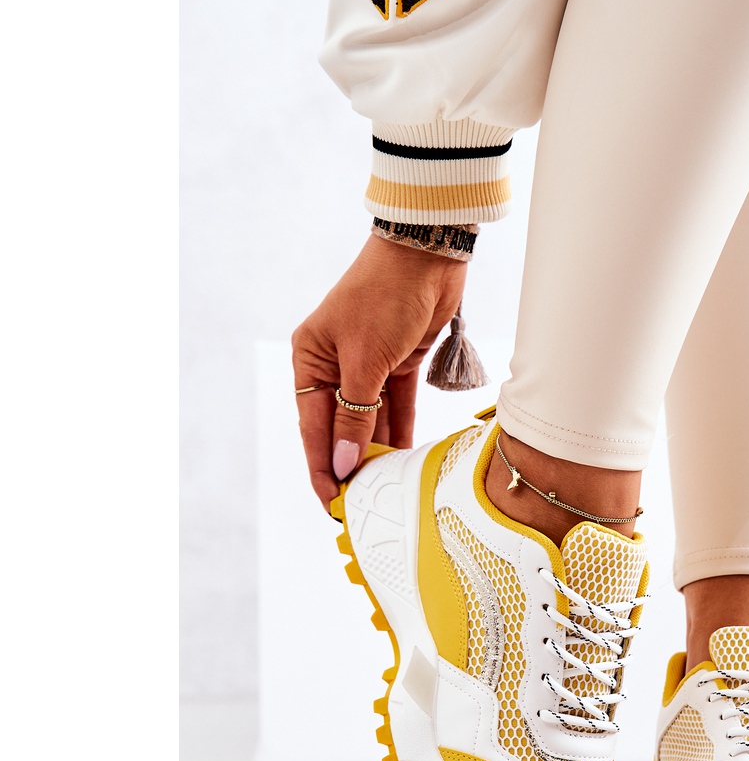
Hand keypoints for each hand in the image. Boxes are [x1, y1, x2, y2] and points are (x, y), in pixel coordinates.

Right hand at [292, 234, 466, 507]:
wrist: (426, 256)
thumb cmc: (383, 297)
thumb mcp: (365, 362)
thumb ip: (355, 416)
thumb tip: (345, 463)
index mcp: (309, 359)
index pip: (313, 427)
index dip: (324, 466)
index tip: (333, 502)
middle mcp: (334, 364)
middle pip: (341, 427)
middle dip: (352, 463)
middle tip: (365, 504)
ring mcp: (367, 364)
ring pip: (370, 420)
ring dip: (378, 451)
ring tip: (388, 488)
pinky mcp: (398, 362)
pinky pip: (396, 406)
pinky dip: (400, 430)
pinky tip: (404, 459)